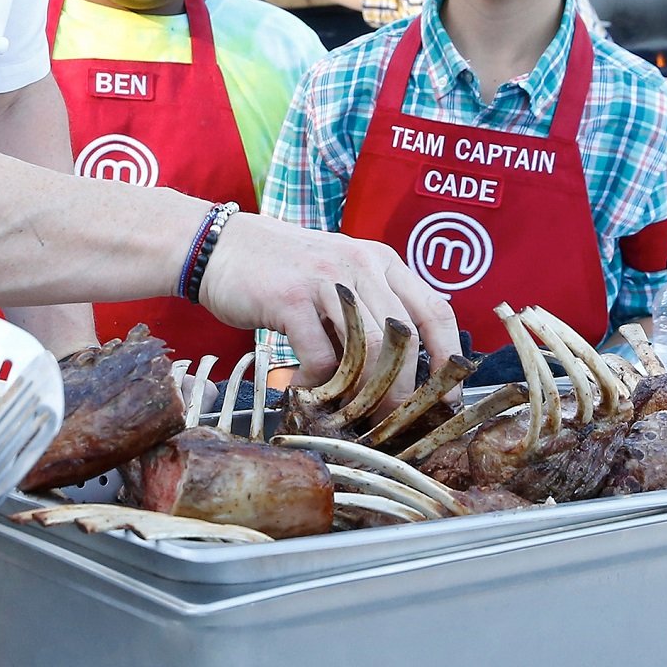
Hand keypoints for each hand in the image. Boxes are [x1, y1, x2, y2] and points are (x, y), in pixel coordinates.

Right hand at [194, 214, 457, 402]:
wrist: (218, 246)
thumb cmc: (281, 270)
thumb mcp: (338, 275)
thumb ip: (368, 308)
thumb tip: (404, 369)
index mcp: (380, 260)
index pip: (435, 310)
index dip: (448, 357)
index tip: (446, 395)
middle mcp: (360, 265)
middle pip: (405, 339)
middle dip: (406, 389)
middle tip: (395, 420)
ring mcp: (326, 280)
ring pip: (370, 351)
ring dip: (366, 393)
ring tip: (354, 413)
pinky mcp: (291, 299)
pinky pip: (321, 357)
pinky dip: (316, 383)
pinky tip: (302, 386)